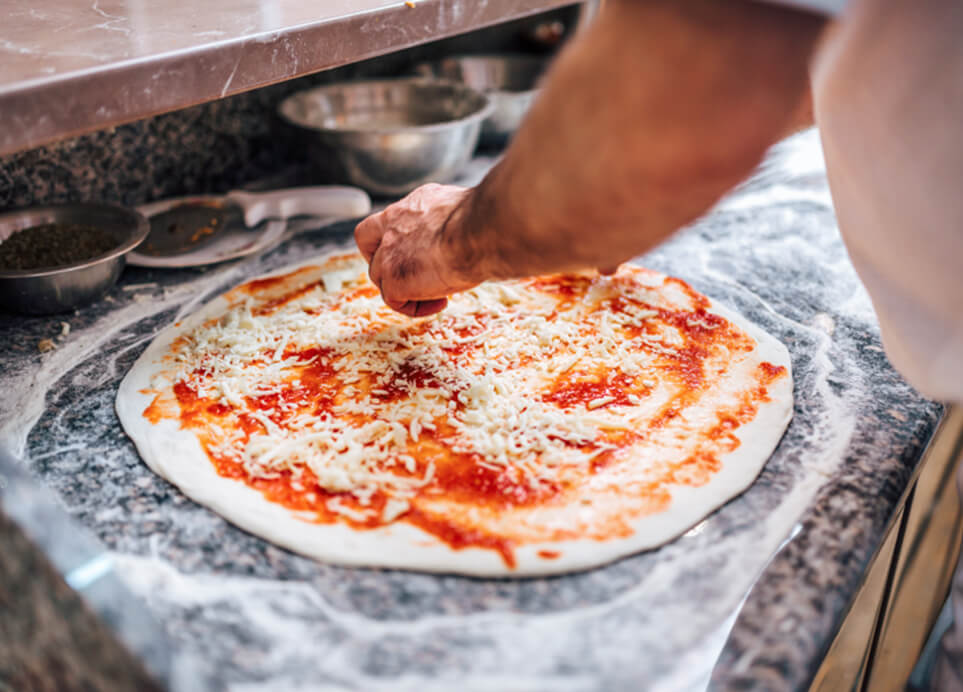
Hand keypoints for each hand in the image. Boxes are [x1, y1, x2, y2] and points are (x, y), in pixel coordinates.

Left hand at [354, 184, 478, 316]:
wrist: (481, 231)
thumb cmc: (484, 222)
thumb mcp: (461, 213)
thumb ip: (448, 224)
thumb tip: (462, 235)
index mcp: (411, 207)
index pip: (382, 223)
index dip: (386, 242)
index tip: (407, 253)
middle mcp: (393, 226)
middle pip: (372, 251)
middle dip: (390, 268)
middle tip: (416, 278)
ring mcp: (389, 253)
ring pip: (382, 278)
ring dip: (406, 290)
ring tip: (440, 292)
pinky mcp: (393, 278)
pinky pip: (394, 300)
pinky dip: (415, 307)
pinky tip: (441, 302)